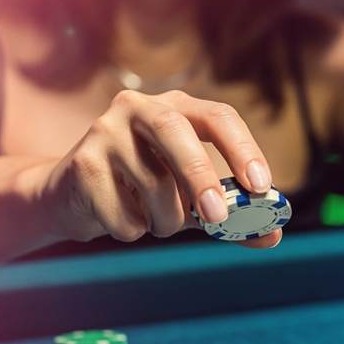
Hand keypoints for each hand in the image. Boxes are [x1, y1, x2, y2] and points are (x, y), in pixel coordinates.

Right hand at [38, 89, 281, 247]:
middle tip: (216, 216)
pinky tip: (121, 218)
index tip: (261, 185)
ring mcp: (105, 131)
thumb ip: (231, 216)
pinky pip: (122, 212)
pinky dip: (132, 230)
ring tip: (157, 222)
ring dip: (165, 221)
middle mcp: (139, 108)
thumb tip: (271, 236)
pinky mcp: (82, 163)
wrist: (73, 198)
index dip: (242, 149)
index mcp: (177, 108)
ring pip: (151, 184)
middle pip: (176, 133)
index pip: (217, 116)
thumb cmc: (143, 193)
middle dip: (201, 176)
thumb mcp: (191, 201)